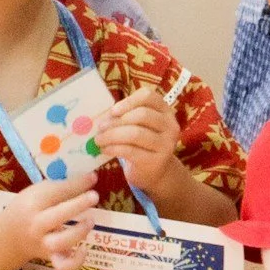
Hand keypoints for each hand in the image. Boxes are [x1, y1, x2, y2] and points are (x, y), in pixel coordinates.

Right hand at [0, 172, 100, 269]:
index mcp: (33, 203)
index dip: (78, 184)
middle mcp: (37, 224)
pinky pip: (63, 266)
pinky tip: (84, 249)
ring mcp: (43, 243)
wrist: (9, 237)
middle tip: (94, 196)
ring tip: (90, 220)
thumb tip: (90, 179)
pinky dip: (75, 262)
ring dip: (79, 232)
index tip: (93, 177)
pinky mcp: (49, 257)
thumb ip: (60, 187)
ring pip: (61, 242)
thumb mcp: (36, 193)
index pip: (57, 191)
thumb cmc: (27, 209)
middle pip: (58, 215)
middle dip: (78, 205)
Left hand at [99, 88, 185, 203]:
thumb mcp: (139, 126)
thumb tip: (102, 116)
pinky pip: (131, 151)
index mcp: (165, 111)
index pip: (148, 96)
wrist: (156, 172)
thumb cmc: (142, 144)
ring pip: (135, 133)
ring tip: (99, 140)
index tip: (113, 111)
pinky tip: (105, 149)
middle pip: (142, 115)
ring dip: (112, 135)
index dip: (128, 101)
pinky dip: (114, 148)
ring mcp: (166, 144)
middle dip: (116, 121)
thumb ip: (126, 116)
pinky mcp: (156, 161)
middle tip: (100, 127)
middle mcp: (170, 125)